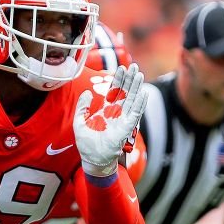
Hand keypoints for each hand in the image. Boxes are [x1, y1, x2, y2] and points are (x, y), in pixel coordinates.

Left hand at [74, 63, 148, 178]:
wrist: (92, 158)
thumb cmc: (86, 144)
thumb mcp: (79, 122)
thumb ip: (82, 107)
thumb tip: (87, 92)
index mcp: (105, 110)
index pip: (114, 91)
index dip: (118, 80)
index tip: (121, 68)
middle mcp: (116, 112)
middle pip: (125, 92)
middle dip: (129, 79)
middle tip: (133, 65)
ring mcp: (122, 119)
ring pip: (131, 99)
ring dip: (136, 87)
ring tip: (139, 74)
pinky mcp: (127, 127)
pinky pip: (135, 113)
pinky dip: (139, 103)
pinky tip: (143, 93)